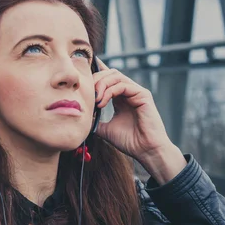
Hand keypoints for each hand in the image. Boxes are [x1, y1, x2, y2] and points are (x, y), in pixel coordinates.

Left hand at [93, 59, 185, 182]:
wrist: (145, 151)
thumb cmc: (129, 141)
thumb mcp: (105, 128)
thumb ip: (94, 120)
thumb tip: (79, 116)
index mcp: (120, 97)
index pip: (107, 78)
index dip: (95, 74)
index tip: (81, 79)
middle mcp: (129, 92)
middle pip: (109, 73)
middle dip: (95, 79)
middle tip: (86, 92)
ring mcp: (136, 92)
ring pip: (115, 75)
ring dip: (101, 84)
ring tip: (94, 100)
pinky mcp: (143, 94)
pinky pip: (122, 85)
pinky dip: (109, 91)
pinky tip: (101, 102)